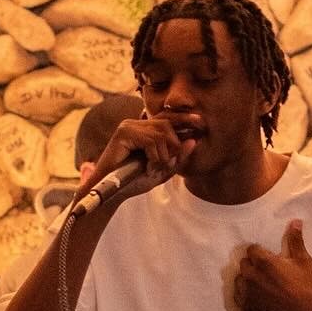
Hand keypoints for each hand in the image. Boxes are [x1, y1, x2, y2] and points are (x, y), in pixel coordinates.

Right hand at [78, 116, 195, 207]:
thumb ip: (177, 157)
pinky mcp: (123, 133)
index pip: (167, 118)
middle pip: (167, 124)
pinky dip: (154, 157)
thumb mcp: (161, 170)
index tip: (201, 123)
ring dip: (163, 156)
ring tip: (153, 168)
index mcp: (143, 129)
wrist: (110, 193)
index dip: (184, 118)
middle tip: (164, 165)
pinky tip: (147, 167)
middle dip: (173, 146)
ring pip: (161, 133)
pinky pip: (151, 141)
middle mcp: (135, 123)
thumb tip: (194, 141)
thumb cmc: (132, 182)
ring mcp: (128, 126)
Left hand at [235, 219, 311, 310]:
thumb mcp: (302, 260)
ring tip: (261, 285)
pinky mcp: (245, 306)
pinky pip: (237, 295)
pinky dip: (244, 294)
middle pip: (244, 263)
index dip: (261, 254)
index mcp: (263, 261)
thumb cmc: (305, 285)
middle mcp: (250, 275)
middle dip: (253, 266)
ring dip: (247, 279)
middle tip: (267, 273)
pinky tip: (257, 296)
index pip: (251, 249)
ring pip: (239, 279)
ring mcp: (246, 292)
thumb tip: (295, 221)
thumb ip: (295, 240)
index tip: (269, 260)